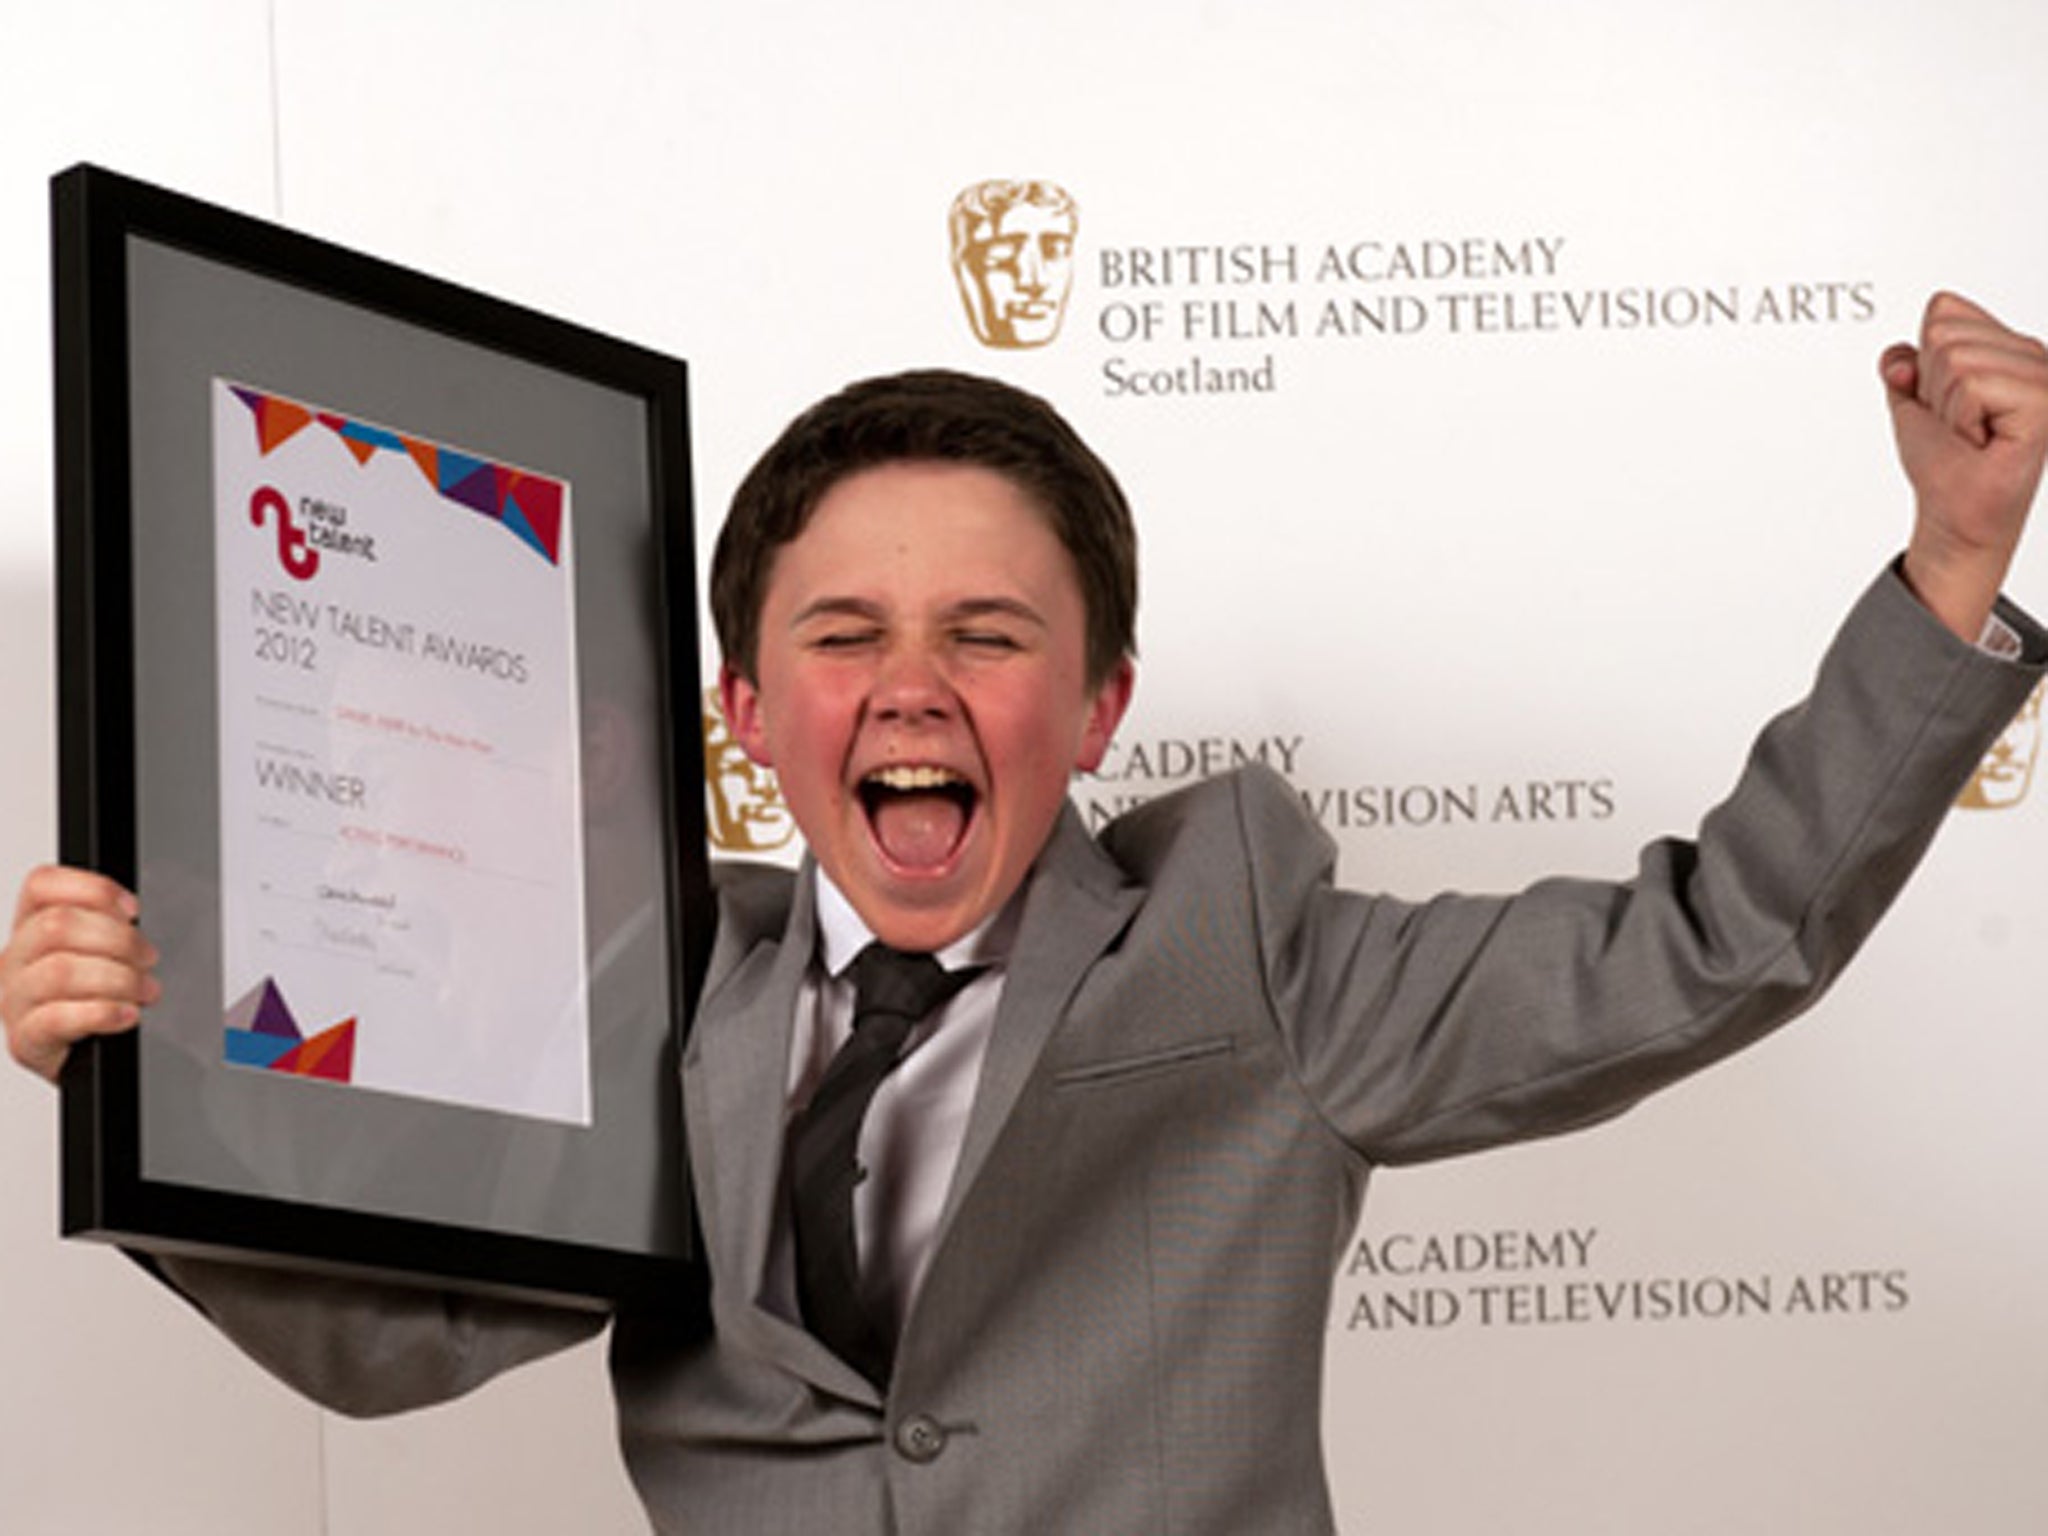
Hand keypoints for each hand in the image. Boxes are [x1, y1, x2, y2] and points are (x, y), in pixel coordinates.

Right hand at [1, 866, 158, 1083]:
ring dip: (118, 979)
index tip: (132, 910)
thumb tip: (129, 912)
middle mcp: (15, 960)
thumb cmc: (93, 998)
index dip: (93, 889)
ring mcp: (15, 1001)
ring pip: (60, 971)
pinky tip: (127, 1014)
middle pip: (57, 926)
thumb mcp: (98, 951)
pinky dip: (103, 1013)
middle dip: (118, 939)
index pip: (41, 885)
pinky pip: (58, 1018)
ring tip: (144, 990)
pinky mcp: (26, 1040)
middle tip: (148, 959)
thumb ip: (105, 924)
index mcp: (30, 928)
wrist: (84, 1055)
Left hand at [1885, 292, 2047, 640]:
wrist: (1952, 509)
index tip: (1944, 401)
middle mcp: (2028, 353)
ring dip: (1949, 409)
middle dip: (1933, 388)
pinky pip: (1975, 386)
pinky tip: (1983, 439)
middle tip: (1957, 422)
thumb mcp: (1909, 399)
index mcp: (2002, 343)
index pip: (1943, 310)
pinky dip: (1963, 420)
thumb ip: (1901, 362)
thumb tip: (1902, 356)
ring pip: (1959, 361)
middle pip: (1945, 335)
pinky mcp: (2043, 400)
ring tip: (1971, 432)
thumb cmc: (1942, 458)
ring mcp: (2041, 374)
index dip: (1923, 363)